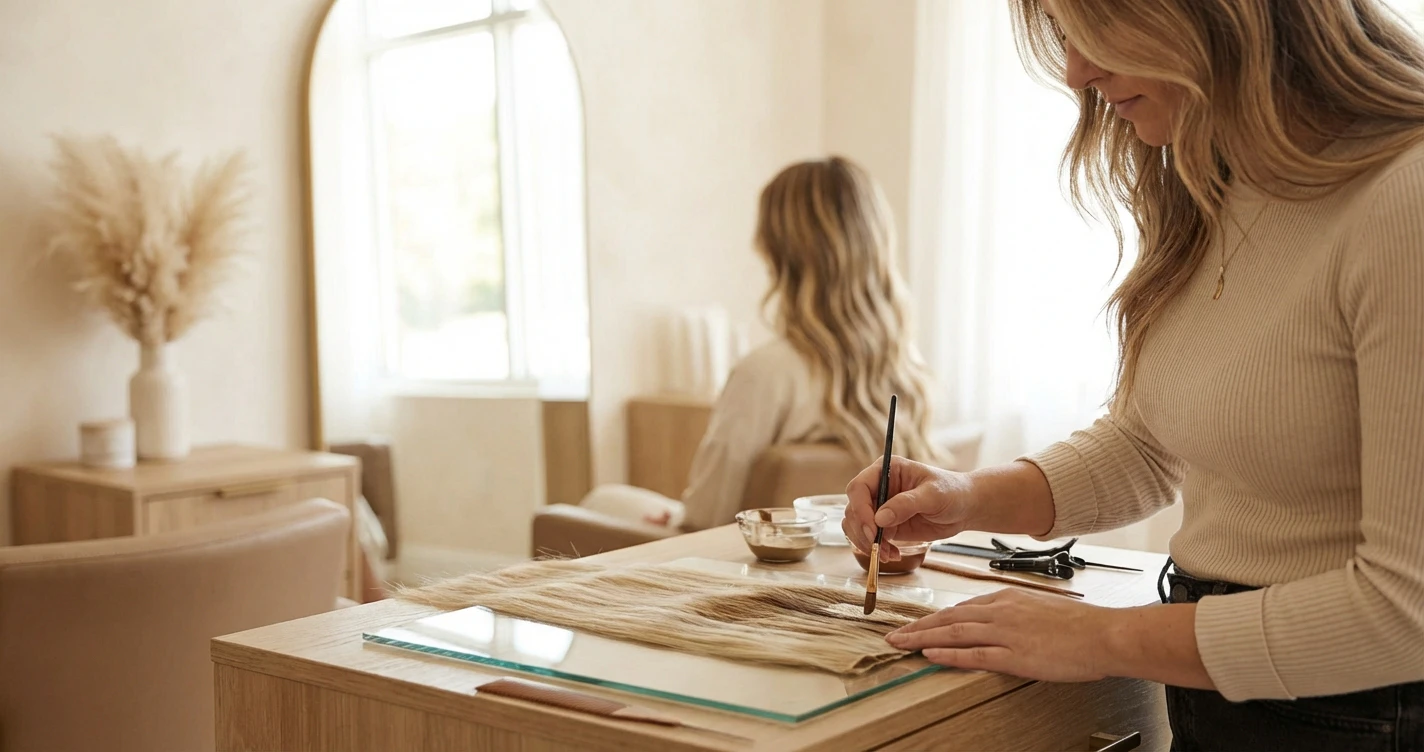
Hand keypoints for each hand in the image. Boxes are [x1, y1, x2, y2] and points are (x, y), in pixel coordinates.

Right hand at [841, 456, 974, 559]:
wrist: (963, 508)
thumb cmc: (952, 492)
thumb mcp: (933, 495)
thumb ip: (906, 504)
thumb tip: (880, 518)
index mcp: (886, 470)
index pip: (859, 487)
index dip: (860, 509)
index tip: (873, 529)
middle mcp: (877, 487)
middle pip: (853, 508)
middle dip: (862, 530)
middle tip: (878, 547)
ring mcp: (879, 507)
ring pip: (856, 525)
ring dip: (866, 542)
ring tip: (887, 554)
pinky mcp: (884, 525)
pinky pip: (868, 538)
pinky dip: (875, 549)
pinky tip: (892, 555)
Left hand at [885, 589, 1114, 682]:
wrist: (1103, 634)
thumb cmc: (1079, 625)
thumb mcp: (1039, 608)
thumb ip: (1014, 614)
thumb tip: (996, 623)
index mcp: (1006, 599)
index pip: (961, 608)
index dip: (935, 618)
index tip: (917, 624)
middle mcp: (1000, 611)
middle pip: (948, 618)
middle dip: (917, 626)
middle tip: (893, 634)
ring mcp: (1005, 632)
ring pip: (953, 633)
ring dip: (921, 639)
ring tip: (899, 644)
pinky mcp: (1013, 654)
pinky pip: (973, 654)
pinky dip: (947, 654)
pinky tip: (929, 655)